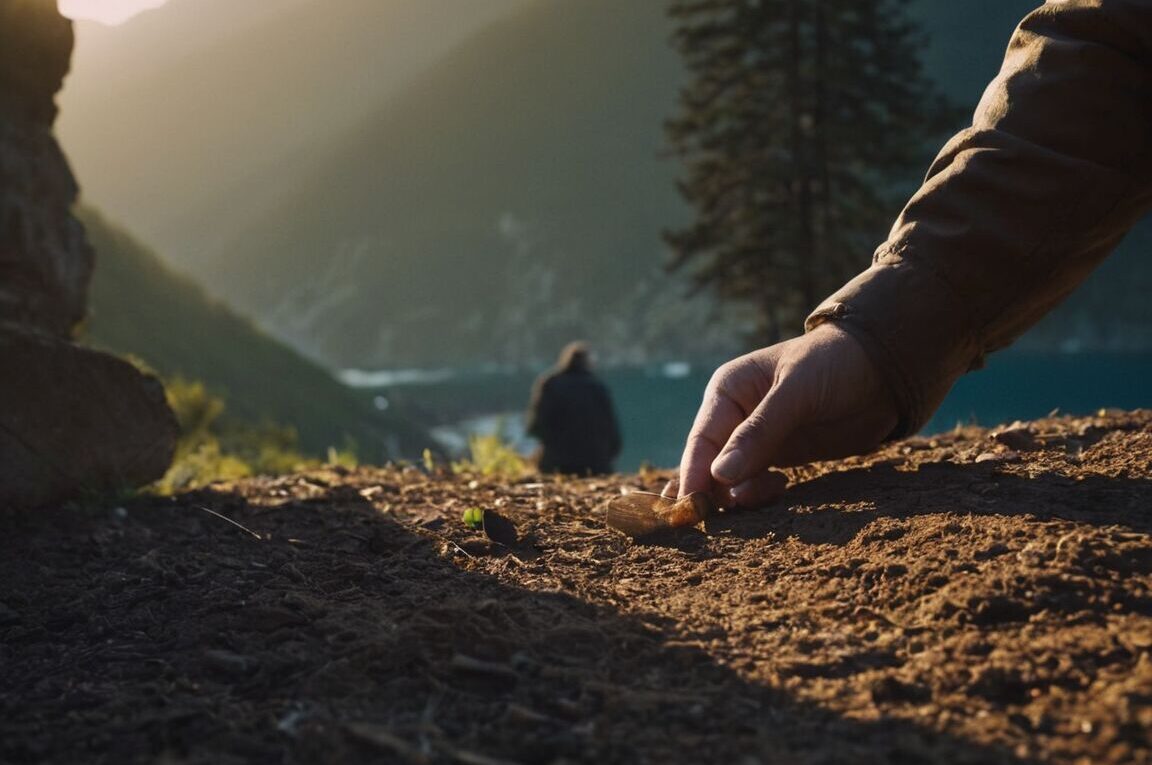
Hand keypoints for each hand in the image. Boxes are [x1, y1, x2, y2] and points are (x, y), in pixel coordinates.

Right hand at [675, 323, 899, 507]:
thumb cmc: (834, 364)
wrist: (885, 370)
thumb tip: (719, 475)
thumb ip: (760, 433)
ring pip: (733, 480)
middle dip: (713, 492)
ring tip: (768, 494)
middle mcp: (735, 416)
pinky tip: (782, 489)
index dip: (694, 475)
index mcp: (728, 391)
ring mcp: (757, 440)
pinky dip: (762, 495)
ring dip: (741, 496)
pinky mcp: (781, 457)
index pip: (701, 440)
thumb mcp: (796, 392)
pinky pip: (758, 485)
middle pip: (710, 464)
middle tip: (716, 522)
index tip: (691, 508)